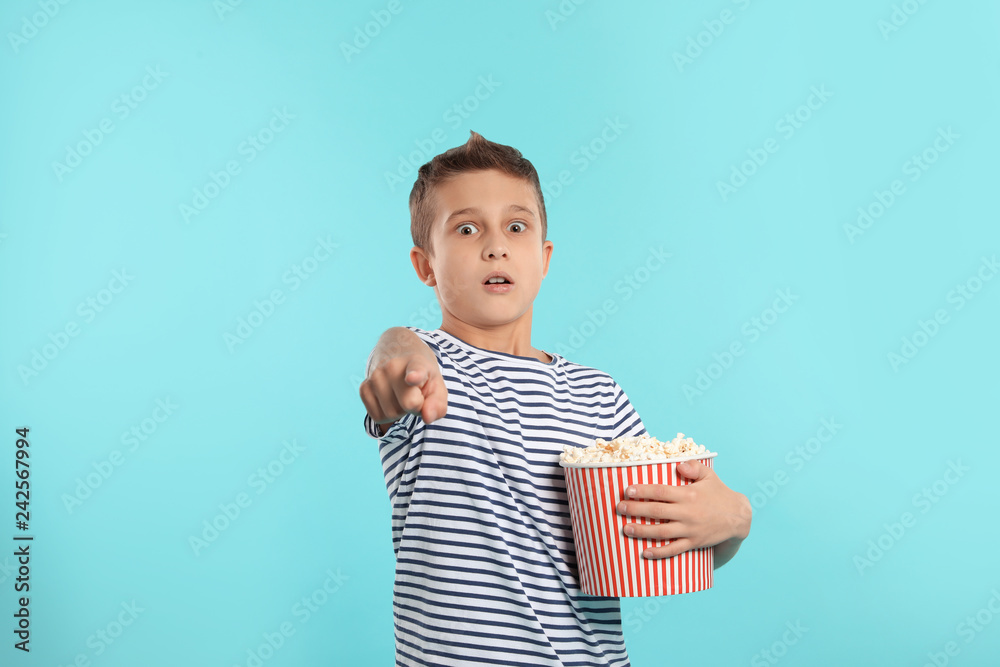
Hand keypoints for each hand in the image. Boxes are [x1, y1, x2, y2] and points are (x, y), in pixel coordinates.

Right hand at [359, 354, 447, 427]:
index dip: (415, 376)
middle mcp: (392, 367)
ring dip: (400, 411)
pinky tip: (390, 399)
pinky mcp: (364, 387)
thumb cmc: (421, 375)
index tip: (412, 378)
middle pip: (407, 405)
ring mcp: (375, 376)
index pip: (415, 370)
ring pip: (390, 414)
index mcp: (416, 363)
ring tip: (402, 395)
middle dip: (415, 407)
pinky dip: (386, 414)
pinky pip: (377, 417)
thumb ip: (438, 404)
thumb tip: (427, 418)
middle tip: (416, 394)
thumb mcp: (437, 385)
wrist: (397, 352)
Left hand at [615, 459, 751, 559]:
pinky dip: (659, 552)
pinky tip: (645, 552)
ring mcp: (690, 529)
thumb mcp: (709, 475)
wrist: (738, 517)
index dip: (642, 491)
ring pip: (661, 532)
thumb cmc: (719, 493)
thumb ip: (693, 467)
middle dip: (635, 510)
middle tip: (619, 508)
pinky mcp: (693, 542)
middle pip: (656, 512)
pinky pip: (674, 549)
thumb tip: (678, 465)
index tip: (627, 490)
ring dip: (642, 531)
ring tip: (626, 529)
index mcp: (688, 494)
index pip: (660, 492)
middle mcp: (687, 512)